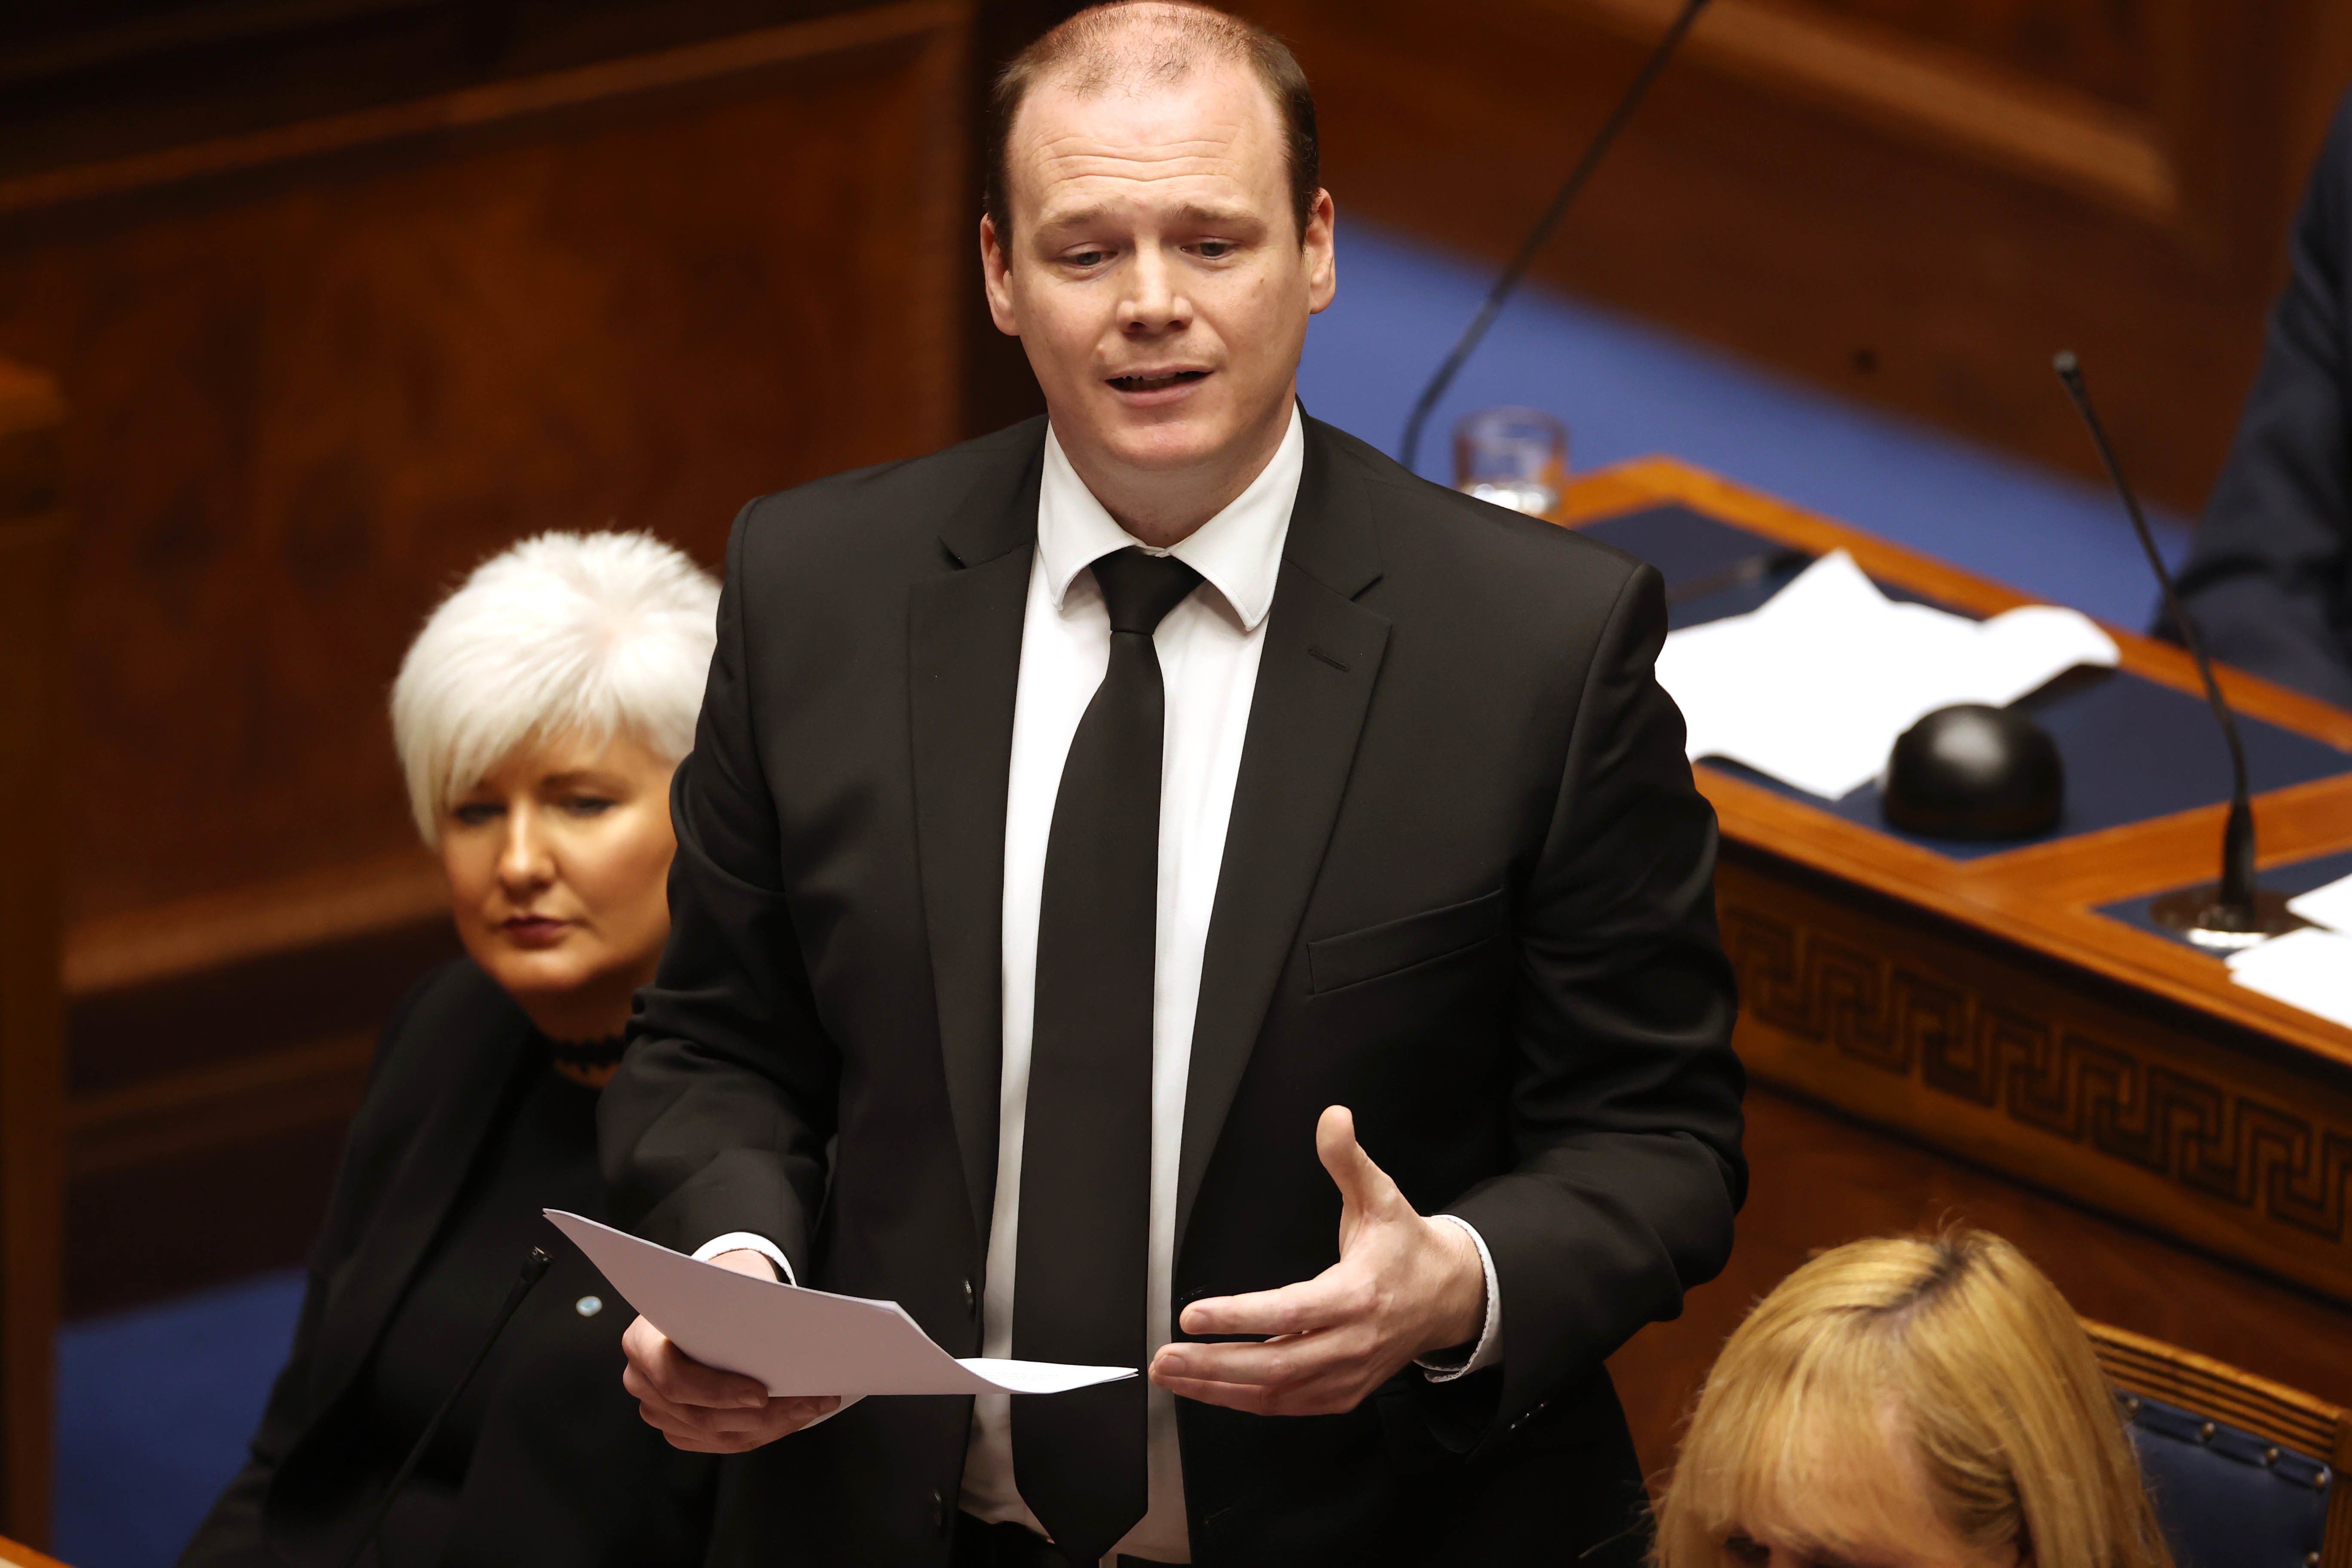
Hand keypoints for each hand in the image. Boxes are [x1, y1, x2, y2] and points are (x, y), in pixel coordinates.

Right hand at [620, 1248, 839, 1451]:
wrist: (705, 1296)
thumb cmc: (717, 1289)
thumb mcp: (726, 1289)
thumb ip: (739, 1317)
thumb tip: (788, 1344)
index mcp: (641, 1341)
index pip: (673, 1379)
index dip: (718, 1392)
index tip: (762, 1394)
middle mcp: (640, 1380)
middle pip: (700, 1416)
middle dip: (761, 1415)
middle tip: (808, 1403)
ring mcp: (656, 1408)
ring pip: (715, 1434)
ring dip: (769, 1426)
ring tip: (811, 1408)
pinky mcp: (677, 1426)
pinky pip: (719, 1442)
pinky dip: (759, 1432)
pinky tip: (791, 1418)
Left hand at [1146, 1105, 1485, 1416]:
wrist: (1448, 1297)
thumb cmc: (1407, 1248)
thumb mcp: (1382, 1196)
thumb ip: (1348, 1160)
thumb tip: (1332, 1118)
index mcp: (1357, 1296)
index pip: (1289, 1312)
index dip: (1238, 1317)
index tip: (1194, 1315)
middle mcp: (1351, 1343)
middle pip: (1274, 1365)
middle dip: (1212, 1364)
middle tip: (1165, 1356)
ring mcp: (1346, 1375)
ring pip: (1274, 1393)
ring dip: (1217, 1388)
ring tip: (1172, 1374)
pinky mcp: (1342, 1393)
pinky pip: (1287, 1405)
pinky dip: (1243, 1401)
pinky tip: (1209, 1389)